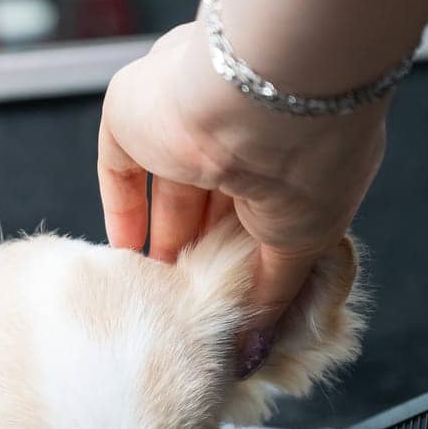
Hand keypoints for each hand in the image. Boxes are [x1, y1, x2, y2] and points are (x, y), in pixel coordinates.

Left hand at [98, 22, 386, 370]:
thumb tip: (256, 343)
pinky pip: (120, 169)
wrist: (263, 86)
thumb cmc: (307, 153)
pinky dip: (122, 210)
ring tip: (158, 291)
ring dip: (163, 238)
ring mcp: (187, 116)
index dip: (247, 253)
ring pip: (169, 188)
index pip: (263, 205)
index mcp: (295, 142)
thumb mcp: (304, 236)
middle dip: (203, 250)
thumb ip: (275, 289)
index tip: (232, 298)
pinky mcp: (135, 112)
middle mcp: (241, 125)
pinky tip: (124, 251)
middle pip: (214, 199)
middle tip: (192, 300)